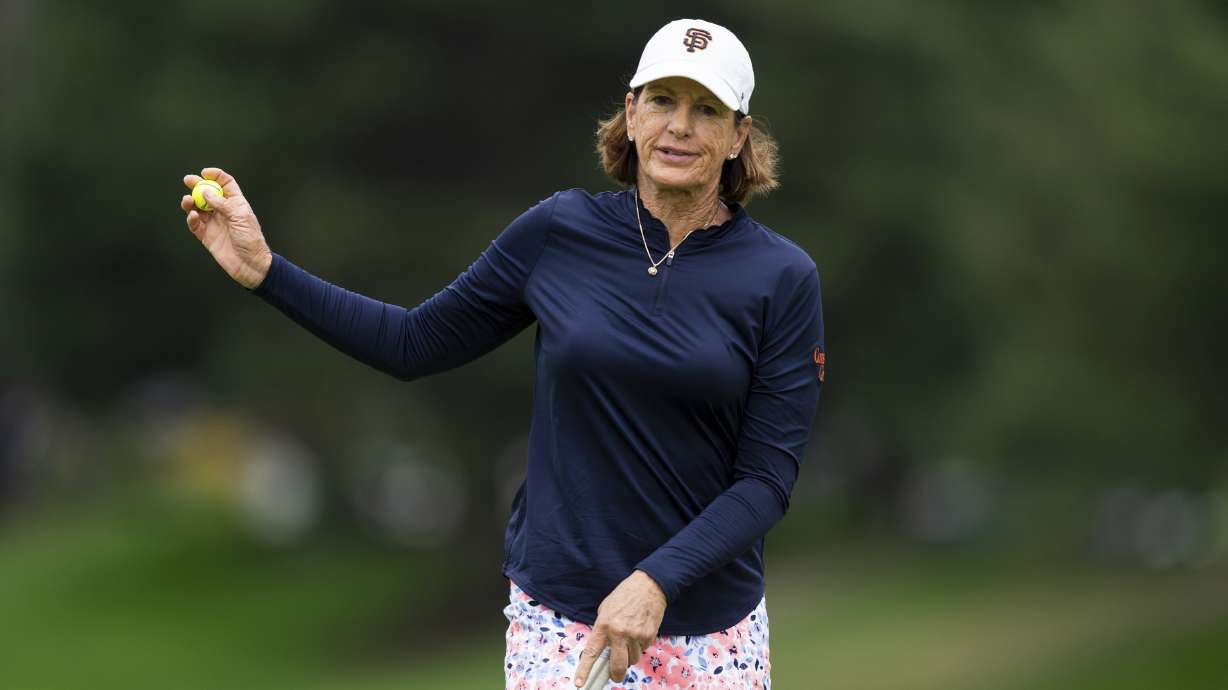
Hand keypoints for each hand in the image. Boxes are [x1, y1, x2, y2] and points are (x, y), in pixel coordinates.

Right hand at [179, 167, 271, 288]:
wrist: (250, 264)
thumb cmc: (251, 240)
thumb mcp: (240, 217)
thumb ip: (222, 204)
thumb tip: (205, 192)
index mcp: (236, 203)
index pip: (226, 184)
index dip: (216, 176)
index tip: (204, 173)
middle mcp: (224, 211)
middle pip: (208, 194)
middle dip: (197, 185)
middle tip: (187, 181)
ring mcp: (214, 223)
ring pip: (198, 208)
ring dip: (190, 202)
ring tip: (187, 201)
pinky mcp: (206, 235)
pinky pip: (195, 224)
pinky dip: (191, 218)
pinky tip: (193, 216)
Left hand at [574, 570, 666, 686]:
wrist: (648, 586)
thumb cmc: (624, 596)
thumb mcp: (605, 610)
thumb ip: (602, 629)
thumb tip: (602, 648)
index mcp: (604, 625)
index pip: (592, 652)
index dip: (585, 670)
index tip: (580, 683)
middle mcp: (619, 633)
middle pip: (617, 666)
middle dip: (615, 675)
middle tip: (614, 675)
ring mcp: (635, 636)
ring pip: (631, 660)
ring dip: (629, 657)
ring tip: (629, 641)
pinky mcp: (648, 636)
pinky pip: (642, 651)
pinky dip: (639, 647)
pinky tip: (638, 633)